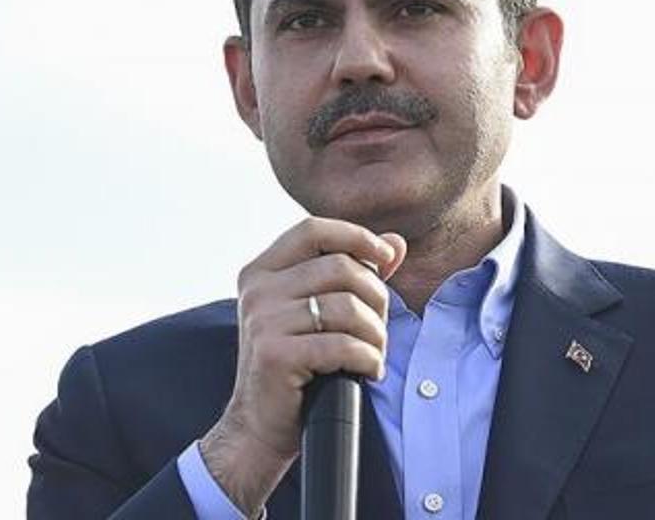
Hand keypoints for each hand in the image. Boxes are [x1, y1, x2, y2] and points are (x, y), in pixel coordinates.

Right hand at [199, 217, 406, 516]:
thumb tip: (396, 243)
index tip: (386, 257)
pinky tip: (368, 370)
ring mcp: (263, 321)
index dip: (356, 236)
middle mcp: (257, 290)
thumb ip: (354, 273)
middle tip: (379, 328)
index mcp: (262, 271)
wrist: (259, 425)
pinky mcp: (275, 354)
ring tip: (374, 353)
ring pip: (347, 307)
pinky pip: (343, 345)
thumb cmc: (296, 366)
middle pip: (340, 267)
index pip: (313, 229)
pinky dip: (367, 359)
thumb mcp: (319, 312)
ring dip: (376, 334)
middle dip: (375, 297)